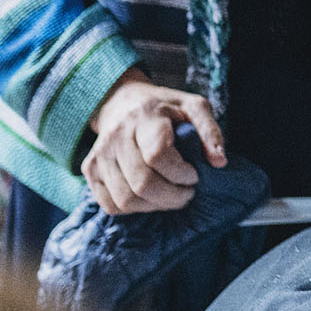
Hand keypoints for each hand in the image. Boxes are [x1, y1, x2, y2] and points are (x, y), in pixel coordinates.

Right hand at [82, 70, 224, 213]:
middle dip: (172, 196)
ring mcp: (99, 154)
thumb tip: (219, 162)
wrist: (123, 102)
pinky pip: (110, 205)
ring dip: (155, 206)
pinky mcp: (90, 170)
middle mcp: (116, 136)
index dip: (180, 172)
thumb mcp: (194, 107)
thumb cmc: (165, 107)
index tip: (195, 174)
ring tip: (172, 196)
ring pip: (125, 199)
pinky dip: (135, 209)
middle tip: (188, 192)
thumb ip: (210, 131)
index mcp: (144, 117)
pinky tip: (150, 198)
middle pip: (142, 182)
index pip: (158, 154)